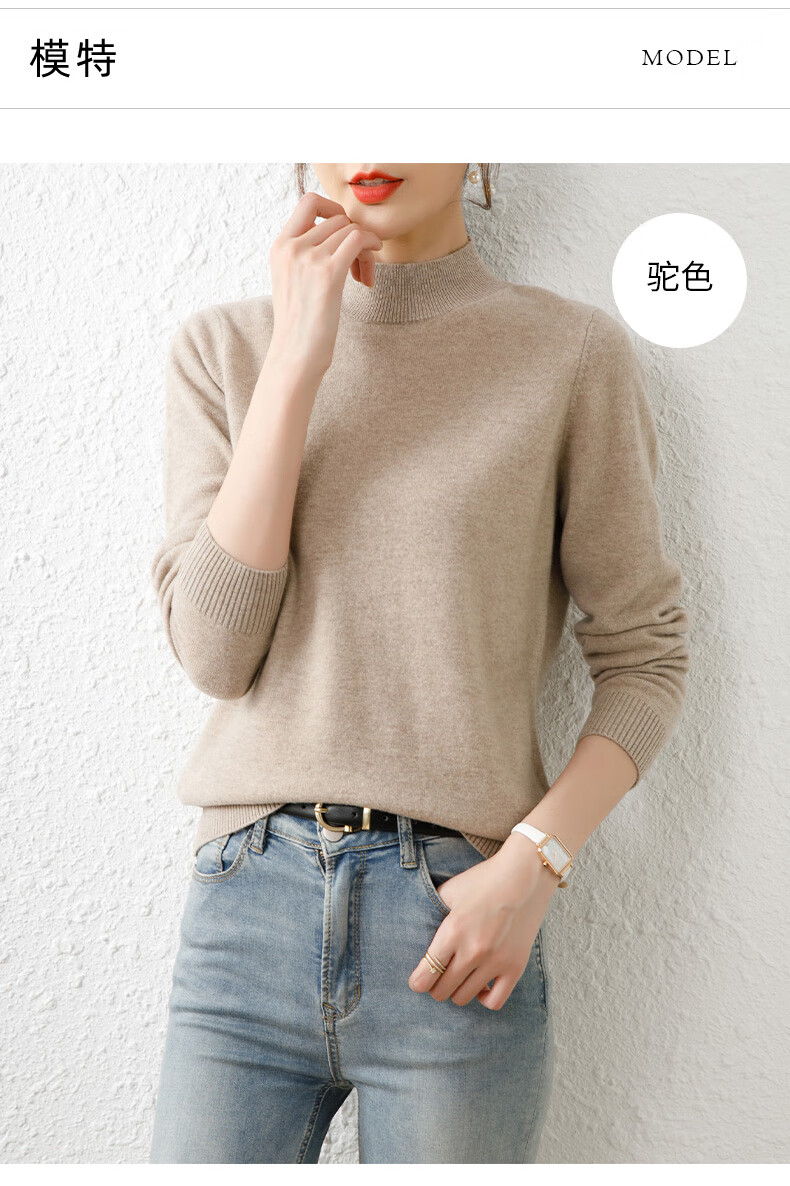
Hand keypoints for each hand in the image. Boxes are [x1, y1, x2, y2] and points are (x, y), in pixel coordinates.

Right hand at [267, 191, 382, 378]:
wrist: (296, 353)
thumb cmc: (299, 324)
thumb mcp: (291, 279)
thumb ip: (303, 253)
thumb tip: (332, 233)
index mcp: (279, 246)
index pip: (308, 202)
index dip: (332, 207)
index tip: (344, 227)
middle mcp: (291, 247)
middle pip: (337, 219)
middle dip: (354, 236)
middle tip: (360, 262)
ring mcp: (308, 258)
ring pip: (350, 230)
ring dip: (365, 248)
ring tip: (364, 274)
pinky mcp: (328, 273)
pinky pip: (358, 239)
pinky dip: (371, 245)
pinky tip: (373, 262)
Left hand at [408, 833, 558, 1008]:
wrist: (524, 875)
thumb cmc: (483, 881)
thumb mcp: (449, 891)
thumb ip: (431, 913)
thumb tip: (417, 933)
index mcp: (453, 931)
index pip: (425, 976)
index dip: (418, 982)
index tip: (419, 979)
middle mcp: (473, 951)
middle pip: (442, 991)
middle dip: (435, 986)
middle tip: (438, 976)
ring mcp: (496, 962)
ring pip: (464, 998)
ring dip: (457, 990)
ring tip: (459, 976)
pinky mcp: (515, 967)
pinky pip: (494, 1002)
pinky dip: (484, 998)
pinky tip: (481, 985)